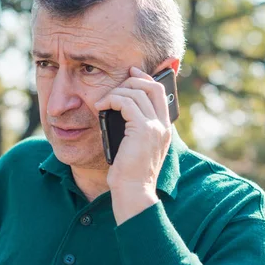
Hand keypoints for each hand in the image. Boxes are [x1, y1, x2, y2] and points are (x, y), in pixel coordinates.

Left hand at [94, 66, 171, 224]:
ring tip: (103, 103)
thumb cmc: (130, 175)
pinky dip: (111, 100)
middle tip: (115, 84)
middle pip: (152, 87)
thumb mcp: (134, 148)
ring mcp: (155, 127)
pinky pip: (126, 102)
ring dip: (116, 93)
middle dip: (133, 79)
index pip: (159, 93)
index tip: (132, 73)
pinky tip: (101, 107)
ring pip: (137, 92)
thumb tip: (120, 110)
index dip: (145, 79)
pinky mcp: (143, 129)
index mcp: (163, 129)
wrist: (134, 192)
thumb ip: (134, 130)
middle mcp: (163, 126)